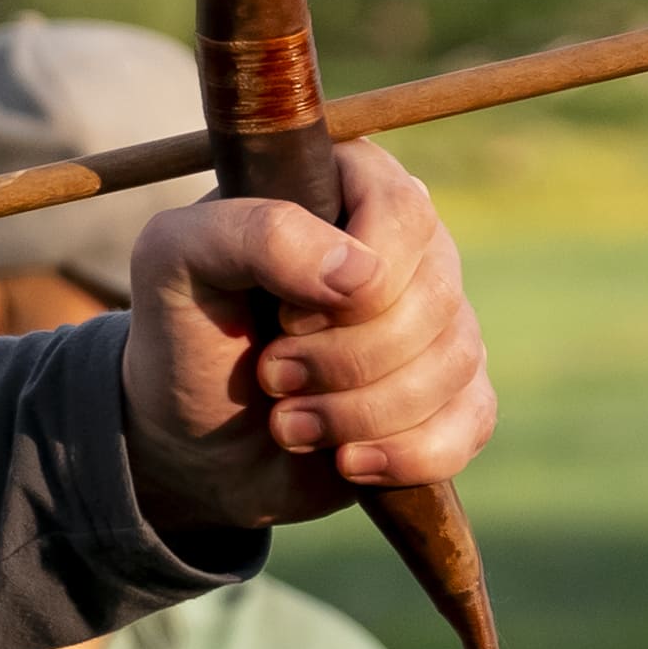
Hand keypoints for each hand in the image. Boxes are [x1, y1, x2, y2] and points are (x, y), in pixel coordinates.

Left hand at [116, 147, 495, 535]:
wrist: (192, 441)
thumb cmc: (183, 334)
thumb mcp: (176, 261)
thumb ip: (253, 232)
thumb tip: (361, 273)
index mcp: (348, 186)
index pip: (403, 212)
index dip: (356, 278)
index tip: (283, 316)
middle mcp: (409, 247)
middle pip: (435, 296)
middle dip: (344, 359)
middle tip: (270, 376)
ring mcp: (440, 322)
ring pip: (453, 363)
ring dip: (360, 414)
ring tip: (287, 423)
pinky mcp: (451, 394)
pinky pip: (472, 422)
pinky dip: (407, 455)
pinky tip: (346, 462)